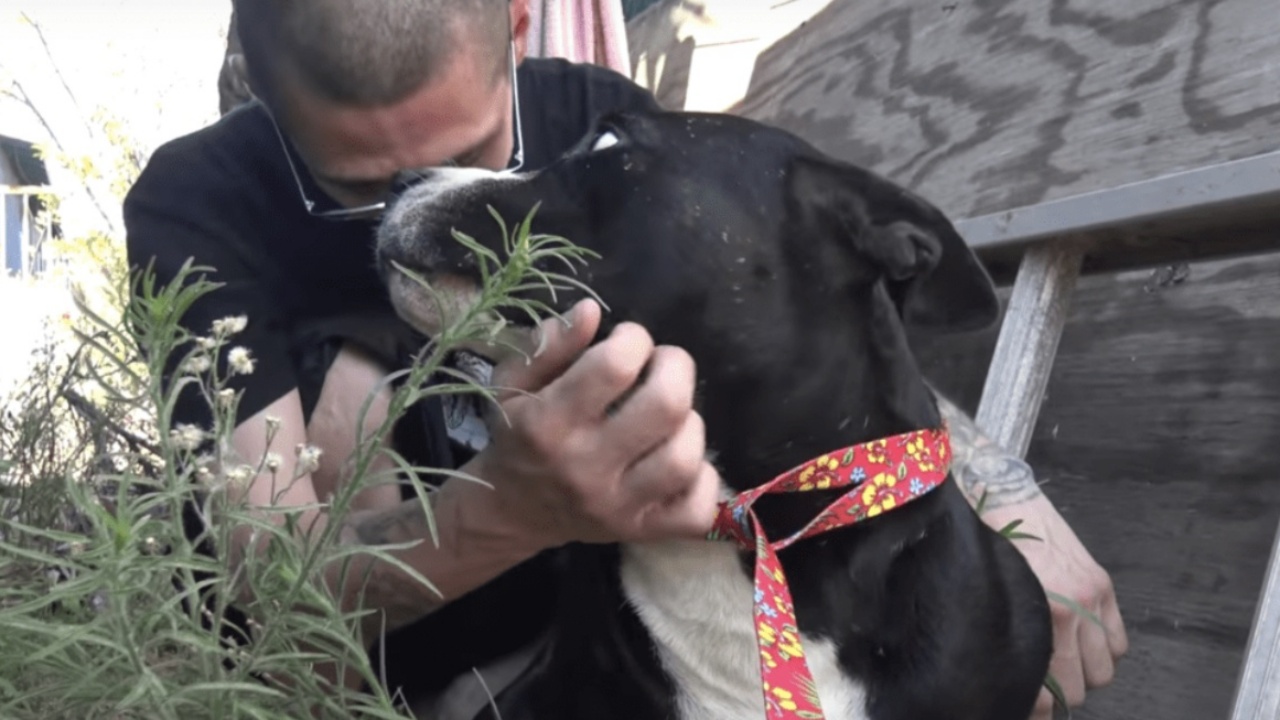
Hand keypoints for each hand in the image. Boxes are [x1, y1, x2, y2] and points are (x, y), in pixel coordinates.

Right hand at [471, 298, 721, 548]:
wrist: (511, 511)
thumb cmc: (519, 434)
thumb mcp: (514, 382)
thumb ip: (549, 344)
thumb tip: (591, 310)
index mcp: (549, 423)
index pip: (614, 366)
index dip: (633, 339)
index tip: (627, 340)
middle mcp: (585, 467)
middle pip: (666, 406)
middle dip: (676, 367)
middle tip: (662, 365)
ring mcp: (617, 506)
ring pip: (685, 456)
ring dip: (689, 422)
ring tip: (669, 416)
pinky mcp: (641, 532)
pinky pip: (696, 510)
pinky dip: (702, 480)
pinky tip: (681, 461)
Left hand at [983, 495, 1128, 718]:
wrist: (1000, 495)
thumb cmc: (985, 547)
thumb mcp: (991, 598)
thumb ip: (1007, 638)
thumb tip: (1010, 678)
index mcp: (1037, 614)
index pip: (1045, 690)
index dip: (1034, 705)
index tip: (1022, 702)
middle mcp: (1070, 610)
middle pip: (1078, 687)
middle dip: (1058, 692)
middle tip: (1039, 685)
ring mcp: (1092, 598)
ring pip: (1104, 671)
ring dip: (1083, 674)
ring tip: (1061, 664)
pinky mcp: (1103, 584)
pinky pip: (1120, 643)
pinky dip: (1105, 652)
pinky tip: (1082, 644)